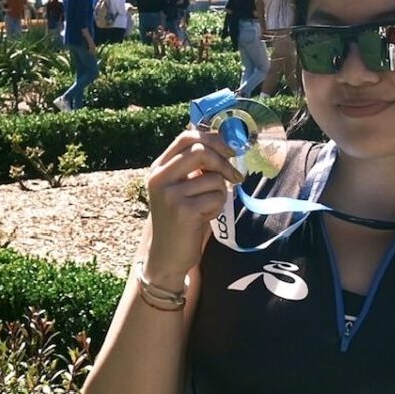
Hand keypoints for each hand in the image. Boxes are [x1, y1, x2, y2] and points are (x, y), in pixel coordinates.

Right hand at [143, 128, 243, 288]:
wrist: (166, 255)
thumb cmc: (180, 219)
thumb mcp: (180, 188)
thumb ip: (193, 167)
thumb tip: (225, 142)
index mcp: (158, 168)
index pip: (186, 137)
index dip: (213, 138)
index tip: (231, 149)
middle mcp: (159, 178)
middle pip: (200, 151)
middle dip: (224, 162)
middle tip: (236, 177)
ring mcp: (170, 195)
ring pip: (214, 178)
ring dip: (220, 193)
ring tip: (208, 206)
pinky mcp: (183, 211)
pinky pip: (217, 198)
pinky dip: (217, 207)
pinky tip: (205, 217)